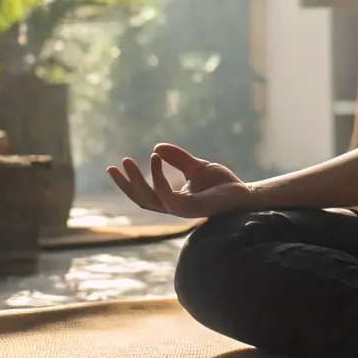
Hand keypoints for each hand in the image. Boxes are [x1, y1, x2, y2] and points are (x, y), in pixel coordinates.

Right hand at [107, 143, 253, 218]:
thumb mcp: (196, 166)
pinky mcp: (189, 208)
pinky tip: (155, 158)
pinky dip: (158, 178)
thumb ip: (177, 158)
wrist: (244, 192)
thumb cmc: (222, 183)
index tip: (118, 165)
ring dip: (136, 180)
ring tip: (127, 162)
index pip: (145, 194)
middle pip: (141, 199)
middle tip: (113, 166)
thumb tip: (156, 147)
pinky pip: (166, 195)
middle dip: (126, 184)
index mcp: (173, 200)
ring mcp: (180, 210)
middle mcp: (173, 207)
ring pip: (149, 199)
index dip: (130, 183)